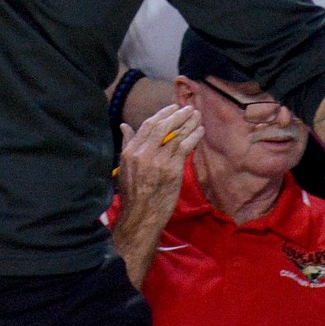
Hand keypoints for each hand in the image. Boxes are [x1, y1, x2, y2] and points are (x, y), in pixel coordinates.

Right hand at [116, 102, 202, 225]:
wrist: (140, 217)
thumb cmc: (132, 193)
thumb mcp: (124, 167)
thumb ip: (127, 144)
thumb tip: (124, 125)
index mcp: (131, 151)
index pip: (148, 125)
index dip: (162, 114)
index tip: (173, 108)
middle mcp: (144, 153)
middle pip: (164, 127)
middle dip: (178, 115)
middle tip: (189, 108)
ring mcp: (158, 162)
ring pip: (176, 136)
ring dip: (189, 124)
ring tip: (197, 116)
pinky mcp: (172, 171)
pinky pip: (185, 148)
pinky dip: (194, 137)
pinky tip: (200, 131)